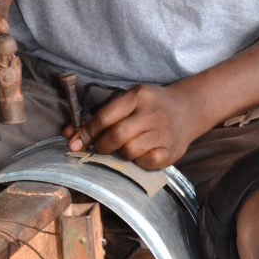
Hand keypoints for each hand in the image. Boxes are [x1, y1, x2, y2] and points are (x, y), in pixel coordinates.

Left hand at [66, 83, 199, 169]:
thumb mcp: (128, 100)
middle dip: (101, 145)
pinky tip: (140, 153)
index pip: (106, 116)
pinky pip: (146, 163)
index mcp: (139, 96)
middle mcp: (153, 113)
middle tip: (100, 147)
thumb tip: (70, 135)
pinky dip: (138, 161)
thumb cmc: (150, 105)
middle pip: (117, 135)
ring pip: (130, 151)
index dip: (87, 132)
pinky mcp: (172, 151)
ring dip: (120, 153)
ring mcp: (164, 133)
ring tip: (124, 147)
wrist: (188, 108)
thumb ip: (100, 116)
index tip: (75, 143)